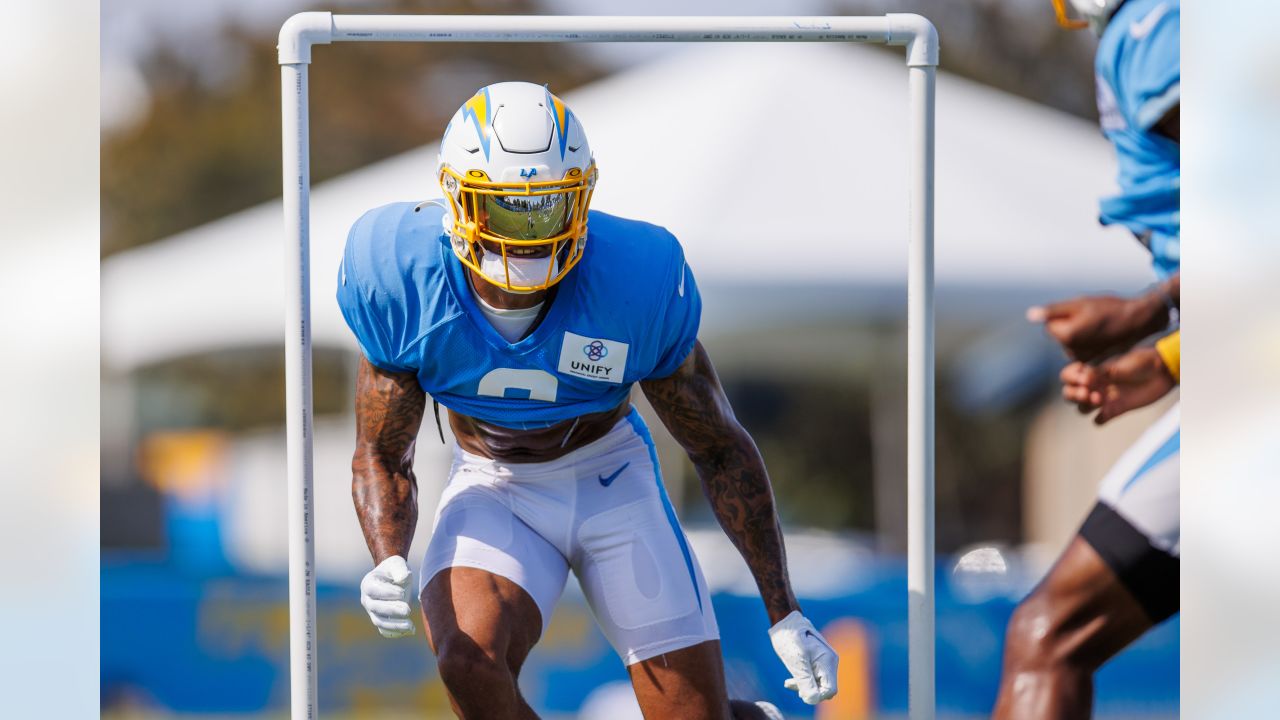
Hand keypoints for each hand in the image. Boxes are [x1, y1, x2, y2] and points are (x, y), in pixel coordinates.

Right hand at [360, 555, 415, 637]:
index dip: (387, 593)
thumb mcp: (397, 565)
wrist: (392, 578)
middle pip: (376, 608)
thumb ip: (400, 569)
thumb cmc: (394, 570)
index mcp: (368, 584)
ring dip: (394, 625)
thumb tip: (403, 578)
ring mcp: (372, 611)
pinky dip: (396, 632)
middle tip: (408, 610)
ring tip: (410, 625)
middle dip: (392, 610)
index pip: (374, 590)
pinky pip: (385, 629)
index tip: (402, 593)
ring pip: (379, 621)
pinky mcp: (380, 620)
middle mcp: (367, 599)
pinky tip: (411, 630)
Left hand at [768, 611, 837, 703]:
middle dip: (809, 690)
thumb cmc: (789, 638)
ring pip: (819, 683)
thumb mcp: (795, 661)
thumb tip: (812, 700)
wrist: (784, 620)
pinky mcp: (818, 659)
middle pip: (825, 688)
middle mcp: (830, 661)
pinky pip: (815, 676)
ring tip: (788, 683)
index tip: (800, 691)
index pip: (830, 690)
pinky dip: (804, 679)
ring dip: (805, 685)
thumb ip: (805, 680)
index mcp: (828, 661)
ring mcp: (825, 660)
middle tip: (791, 684)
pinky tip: (790, 680)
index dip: (816, 695)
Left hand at [1027, 293, 1165, 362]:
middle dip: (1069, 326)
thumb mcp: (1080, 304)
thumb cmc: (1109, 309)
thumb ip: (1053, 311)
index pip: (1049, 326)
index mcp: (1067, 336)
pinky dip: (1087, 343)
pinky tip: (1102, 337)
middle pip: (1059, 336)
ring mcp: (1082, 359)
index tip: (1081, 314)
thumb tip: (1030, 315)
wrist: (1138, 322)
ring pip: (1069, 343)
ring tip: (1098, 327)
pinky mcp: (1092, 363)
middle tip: (1091, 319)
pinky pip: (1080, 350)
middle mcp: (1072, 352)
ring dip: (1078, 335)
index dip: (1063, 317)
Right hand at [1060, 346, 1175, 424]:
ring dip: (1085, 406)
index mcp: (1092, 371)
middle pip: (1070, 394)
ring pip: (1081, 408)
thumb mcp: (1120, 363)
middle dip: (1074, 395)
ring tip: (1100, 401)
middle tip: (1088, 394)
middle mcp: (1095, 385)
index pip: (1068, 376)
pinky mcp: (1116, 409)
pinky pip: (1099, 420)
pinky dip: (1099, 419)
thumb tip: (1084, 378)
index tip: (1084, 378)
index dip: (1071, 378)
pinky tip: (1106, 413)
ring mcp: (1104, 398)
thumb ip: (1102, 372)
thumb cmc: (1142, 361)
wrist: (1163, 371)